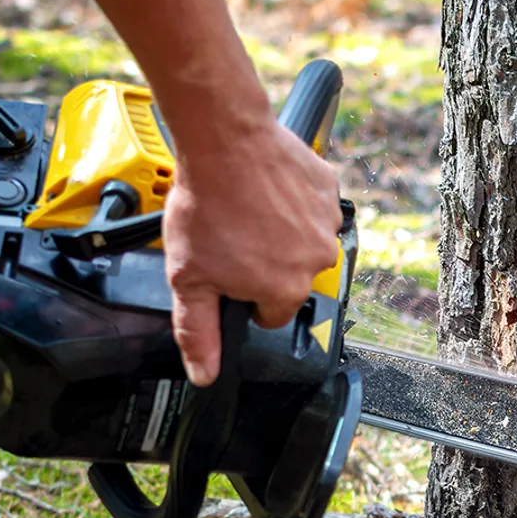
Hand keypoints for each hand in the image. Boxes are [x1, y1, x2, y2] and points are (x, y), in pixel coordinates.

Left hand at [70, 0, 343, 386]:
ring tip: (248, 210)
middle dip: (267, 263)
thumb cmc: (205, 206)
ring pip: (304, 242)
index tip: (229, 270)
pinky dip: (295, 203)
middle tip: (234, 235)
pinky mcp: (329, 192)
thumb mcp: (187, 277)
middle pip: (291, 277)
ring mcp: (327, 225)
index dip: (245, 295)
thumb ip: (198, 331)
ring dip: (282, 232)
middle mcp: (315, 262)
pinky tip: (266, 190)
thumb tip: (205, 375)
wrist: (224, 142)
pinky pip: (314, 208)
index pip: (270, 312)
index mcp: (284, 290)